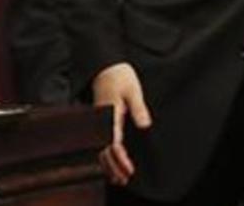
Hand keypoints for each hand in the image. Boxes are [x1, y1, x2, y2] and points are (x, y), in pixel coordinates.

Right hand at [92, 62, 151, 185]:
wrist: (104, 64)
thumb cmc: (119, 75)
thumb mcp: (133, 89)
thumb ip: (138, 108)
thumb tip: (144, 124)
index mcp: (109, 114)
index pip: (113, 142)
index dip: (121, 159)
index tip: (129, 169)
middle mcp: (101, 120)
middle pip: (103, 150)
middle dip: (113, 167)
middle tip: (125, 179)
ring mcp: (99, 120)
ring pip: (99, 148)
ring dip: (108, 163)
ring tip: (118, 177)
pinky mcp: (100, 119)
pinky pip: (100, 141)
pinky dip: (105, 154)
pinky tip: (113, 160)